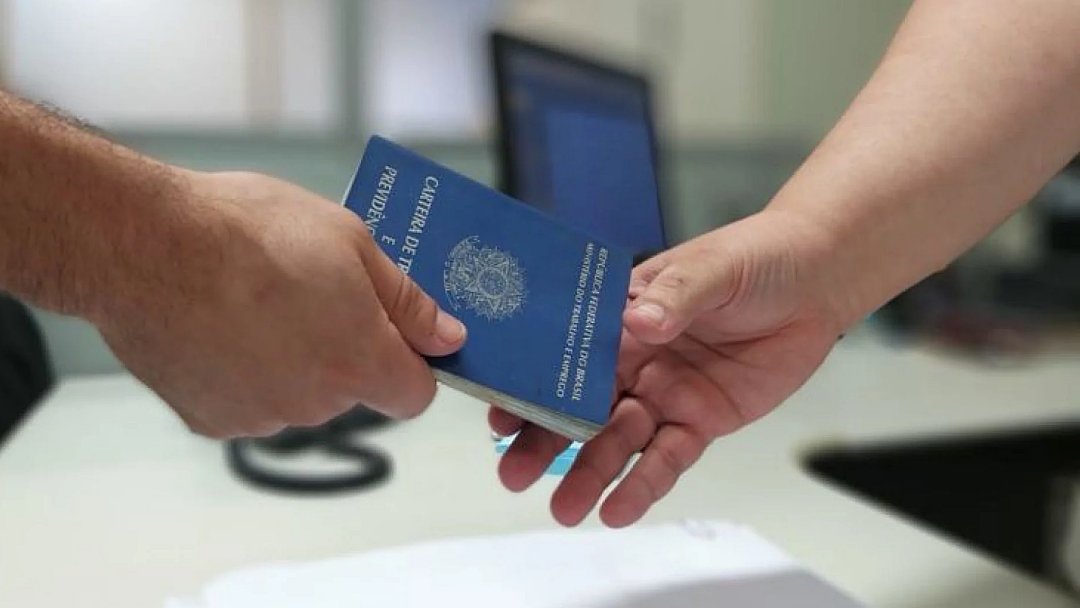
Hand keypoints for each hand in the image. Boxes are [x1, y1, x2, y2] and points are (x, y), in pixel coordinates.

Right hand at [96, 170, 465, 437]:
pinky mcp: (210, 419)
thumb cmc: (246, 231)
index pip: (415, 395)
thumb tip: (448, 337)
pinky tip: (222, 325)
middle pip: (353, 388)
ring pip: (299, 394)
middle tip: (311, 292)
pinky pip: (248, 400)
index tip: (394, 332)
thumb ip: (408, 300)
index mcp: (360, 361)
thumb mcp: (350, 242)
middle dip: (344, 347)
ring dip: (291, 359)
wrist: (143, 244)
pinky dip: (243, 372)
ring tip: (257, 301)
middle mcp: (315, 403)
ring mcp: (259, 416)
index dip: (411, 363)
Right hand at [489, 209, 845, 526]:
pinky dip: (643, 484)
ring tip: (563, 509)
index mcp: (623, 315)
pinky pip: (667, 459)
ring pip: (618, 440)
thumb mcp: (713, 267)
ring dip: (589, 473)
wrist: (816, 280)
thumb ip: (676, 296)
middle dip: (547, 440)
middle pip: (581, 405)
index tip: (502, 411)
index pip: (567, 352)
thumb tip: (641, 322)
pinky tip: (617, 509)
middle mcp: (634, 359)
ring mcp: (665, 393)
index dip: (535, 383)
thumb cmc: (756, 259)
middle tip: (514, 473)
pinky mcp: (700, 420)